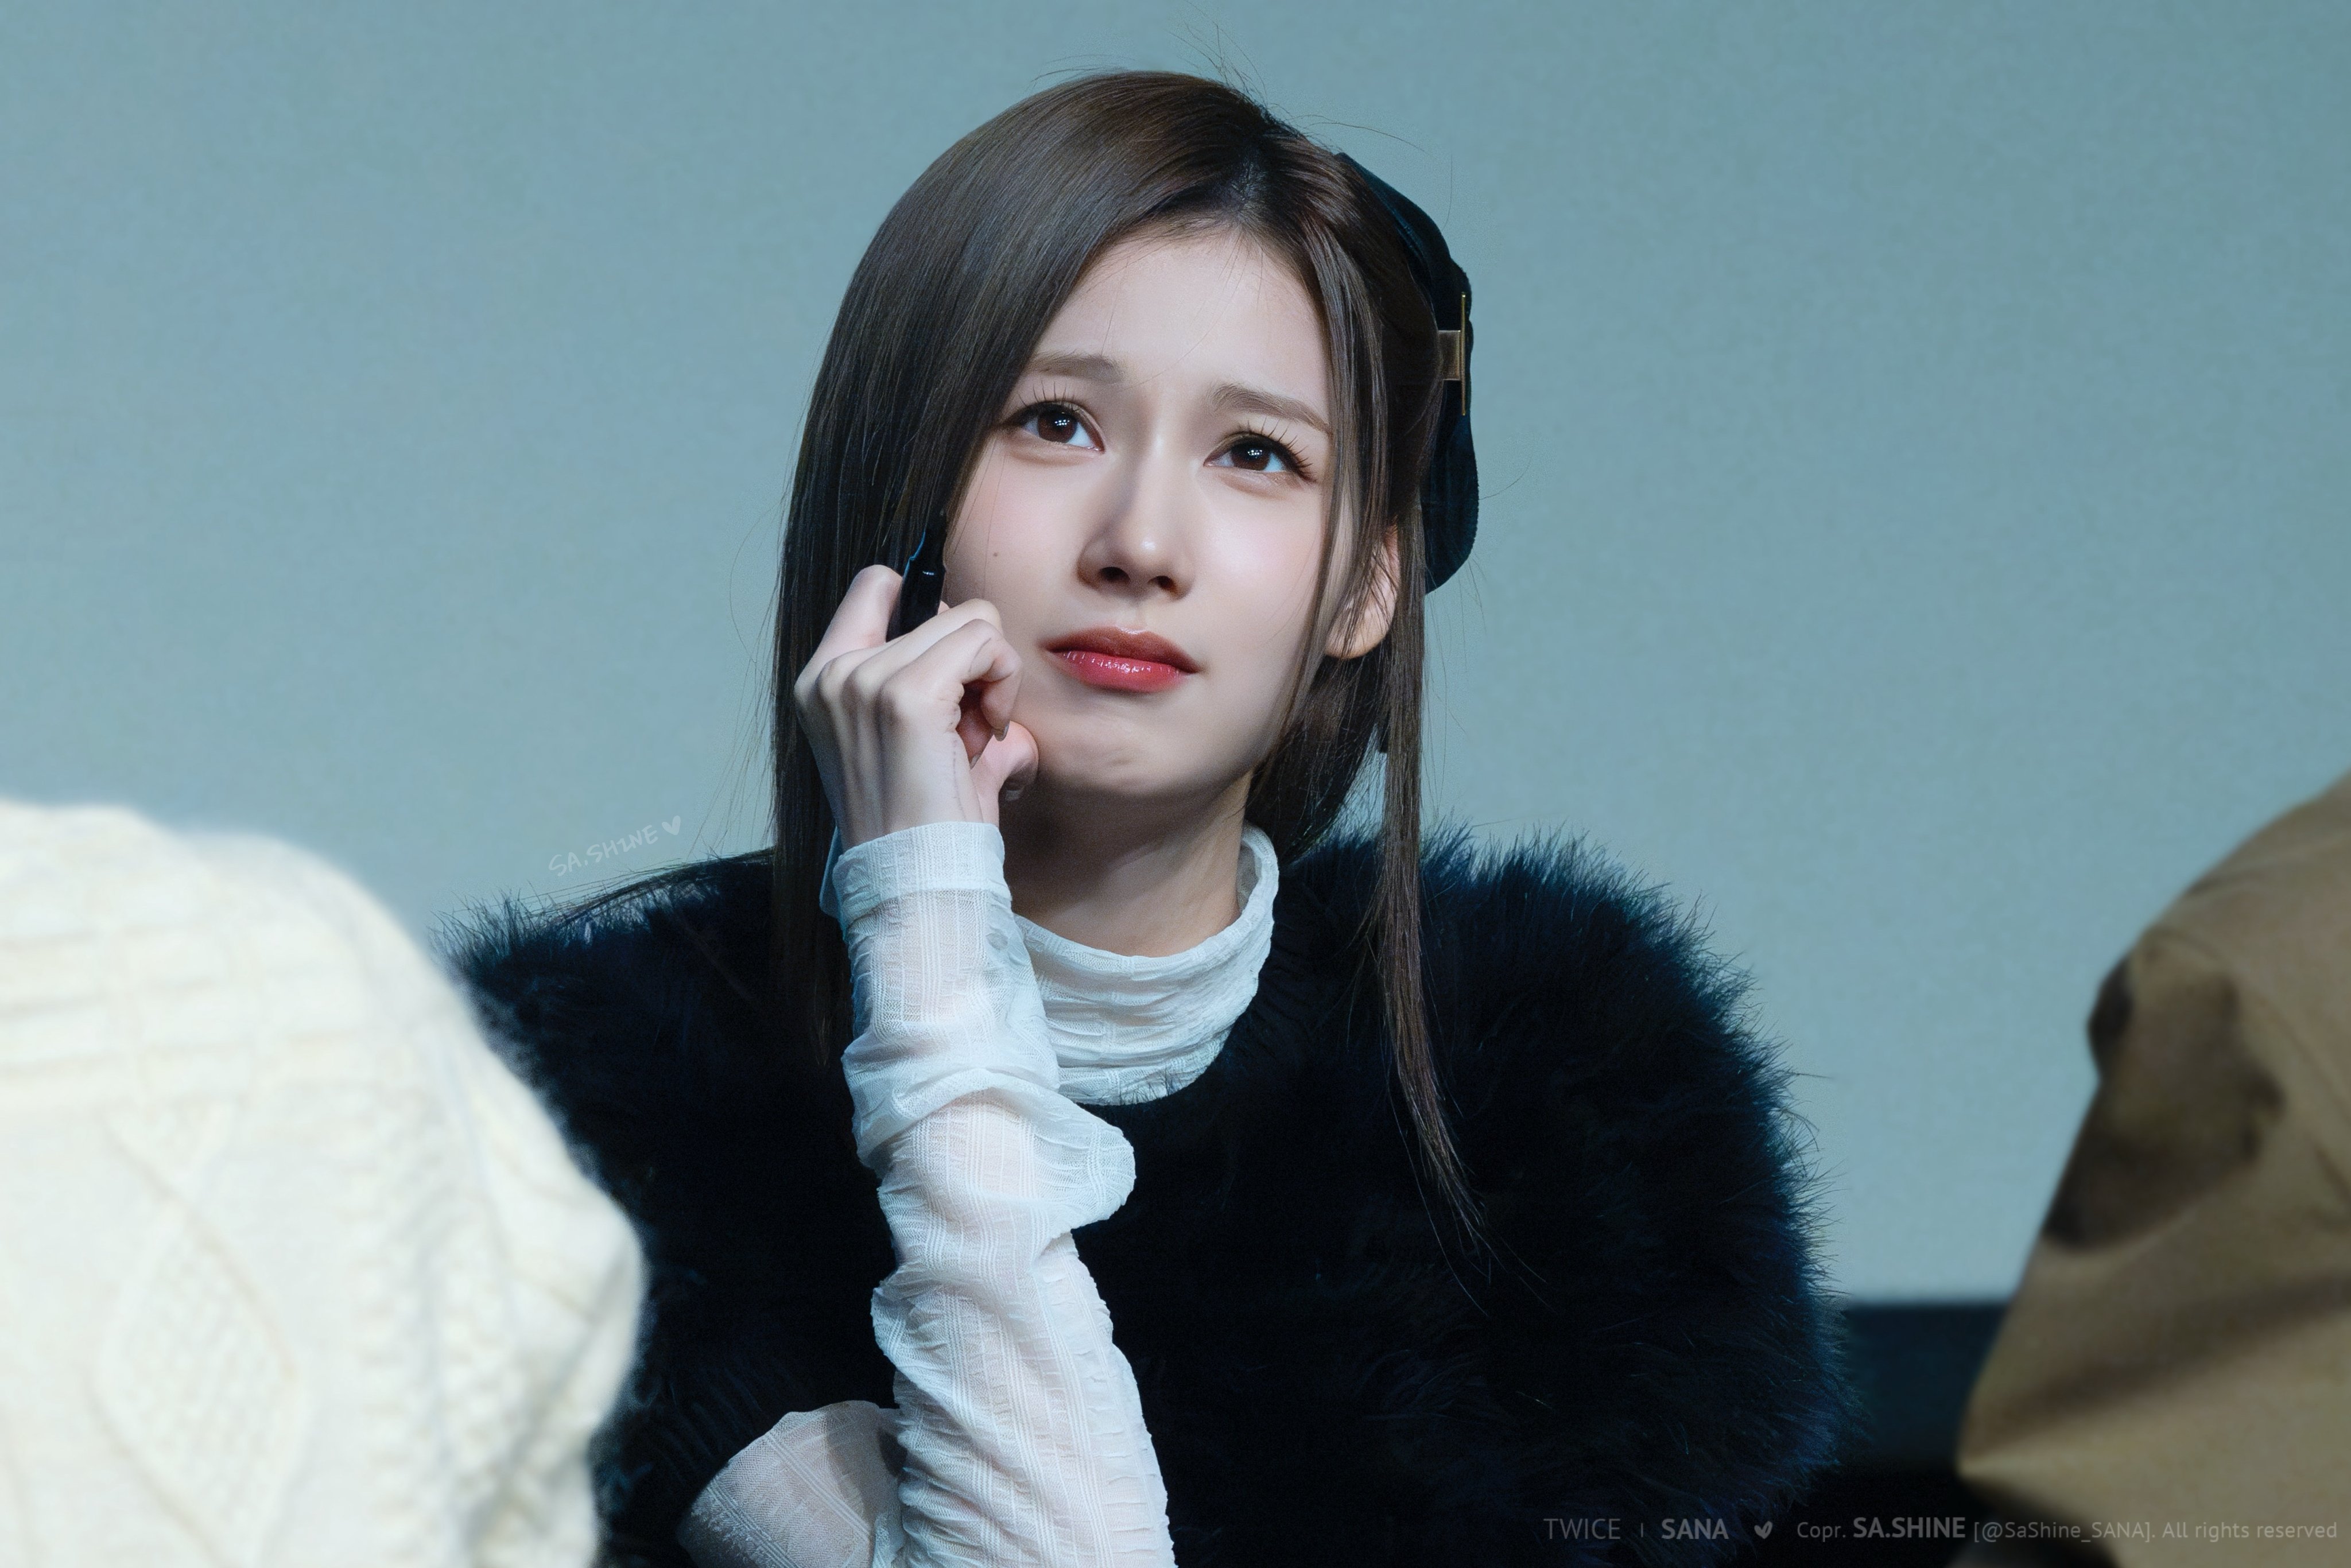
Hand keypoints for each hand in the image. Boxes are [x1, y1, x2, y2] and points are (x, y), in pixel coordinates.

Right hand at [794, 564, 1038, 846]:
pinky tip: (986, 736)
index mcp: (824, 680)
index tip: (954, 679)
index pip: (875, 585)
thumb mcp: (917, 738)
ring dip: (992, 677)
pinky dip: (1003, 683)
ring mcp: (865, 681)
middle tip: (968, 734)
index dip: (935, 619)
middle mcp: (834, 674)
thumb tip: (984, 646)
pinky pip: (984, 643)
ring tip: (974, 739)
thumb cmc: (925, 821)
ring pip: (971, 621)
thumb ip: (938, 682)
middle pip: (943, 610)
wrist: (918, 880)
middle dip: (973, 666)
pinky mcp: (906, 695)